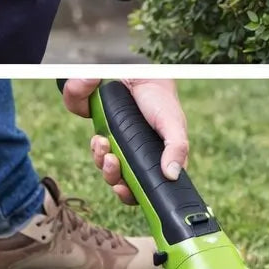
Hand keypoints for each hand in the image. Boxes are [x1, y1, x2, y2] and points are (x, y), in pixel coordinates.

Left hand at [61, 79, 187, 205]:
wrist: (140, 75)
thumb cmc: (162, 102)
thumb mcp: (173, 123)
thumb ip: (176, 147)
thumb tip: (173, 175)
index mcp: (153, 159)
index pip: (141, 188)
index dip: (130, 193)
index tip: (122, 188)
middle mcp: (134, 155)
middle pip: (118, 180)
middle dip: (110, 174)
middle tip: (111, 159)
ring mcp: (117, 145)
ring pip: (102, 165)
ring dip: (99, 157)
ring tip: (103, 142)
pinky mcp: (101, 132)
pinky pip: (92, 146)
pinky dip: (94, 145)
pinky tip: (99, 135)